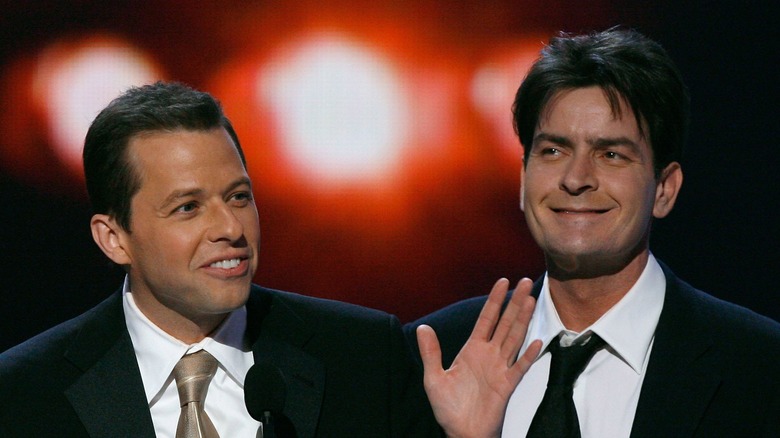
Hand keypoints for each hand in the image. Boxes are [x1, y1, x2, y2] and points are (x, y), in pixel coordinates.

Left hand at [417, 278, 541, 437]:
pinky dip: (528, 355)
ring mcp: (500, 368)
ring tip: (531, 300)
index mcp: (472, 350)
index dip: (495, 300)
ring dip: (523, 319)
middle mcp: (489, 355)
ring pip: (515, 338)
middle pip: (505, 322)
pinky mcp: (507, 385)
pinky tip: (536, 341)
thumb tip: (422, 328)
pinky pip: (520, 367)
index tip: (503, 281)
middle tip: (527, 281)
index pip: (486, 318)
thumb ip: (431, 353)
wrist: (461, 432)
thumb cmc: (449, 408)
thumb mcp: (434, 378)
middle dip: (515, 302)